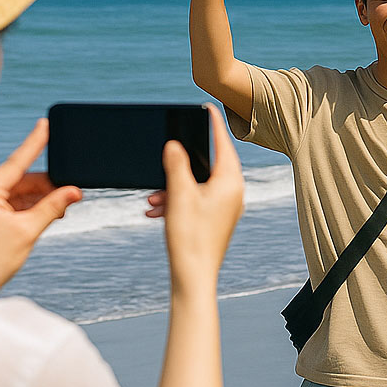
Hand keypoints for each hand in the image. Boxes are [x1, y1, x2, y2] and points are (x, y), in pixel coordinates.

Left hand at [0, 119, 82, 299]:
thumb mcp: (28, 231)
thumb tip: (75, 191)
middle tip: (72, 191)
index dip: (34, 143)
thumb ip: (52, 207)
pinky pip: (17, 204)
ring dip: (43, 199)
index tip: (44, 124)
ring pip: (22, 192)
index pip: (16, 162)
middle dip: (48, 185)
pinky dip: (34, 207)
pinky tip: (52, 212)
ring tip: (64, 207)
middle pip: (23, 179)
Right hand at [144, 105, 243, 290]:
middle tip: (167, 154)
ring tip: (153, 197)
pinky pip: (195, 201)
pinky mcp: (215, 221)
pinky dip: (176, 201)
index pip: (223, 143)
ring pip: (197, 185)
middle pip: (207, 164)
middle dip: (181, 164)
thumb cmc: (190, 238)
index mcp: (230, 182)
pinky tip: (156, 211)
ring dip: (173, 187)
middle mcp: (233, 194)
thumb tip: (175, 145)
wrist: (194, 278)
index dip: (213, 124)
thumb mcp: (179, 194)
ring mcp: (225, 209)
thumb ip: (176, 164)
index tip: (207, 108)